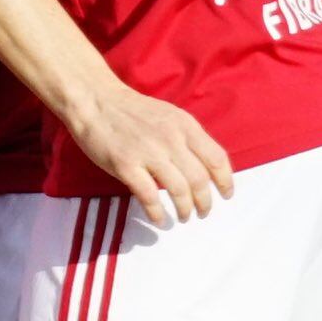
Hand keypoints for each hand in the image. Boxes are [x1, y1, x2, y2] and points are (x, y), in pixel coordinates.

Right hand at [69, 86, 233, 229]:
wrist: (95, 100)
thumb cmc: (132, 110)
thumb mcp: (169, 116)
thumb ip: (187, 138)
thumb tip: (204, 167)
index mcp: (185, 126)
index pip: (217, 159)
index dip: (225, 182)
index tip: (226, 195)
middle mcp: (171, 139)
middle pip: (200, 180)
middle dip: (204, 202)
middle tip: (202, 212)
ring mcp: (148, 152)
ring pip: (179, 191)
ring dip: (184, 210)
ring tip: (183, 217)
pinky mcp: (126, 165)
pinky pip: (149, 196)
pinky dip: (157, 213)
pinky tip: (159, 220)